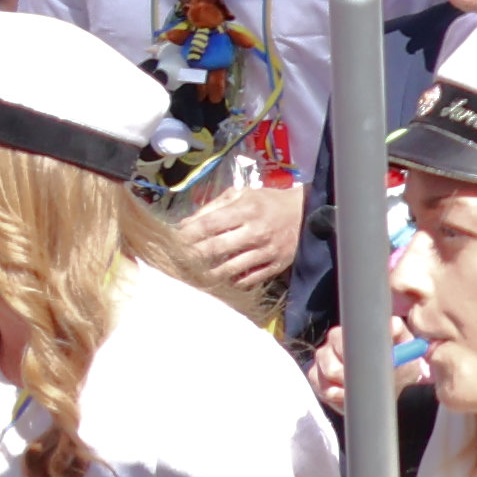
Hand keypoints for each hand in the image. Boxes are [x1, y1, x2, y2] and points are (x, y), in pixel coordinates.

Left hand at [178, 174, 304, 298]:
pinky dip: (230, 282)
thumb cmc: (267, 201)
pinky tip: (219, 280)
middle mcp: (256, 231)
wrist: (306, 213)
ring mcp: (266, 251)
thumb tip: (184, 225)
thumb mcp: (242, 194)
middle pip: (215, 248)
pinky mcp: (275, 266)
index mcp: (246, 209)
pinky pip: (247, 280)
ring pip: (229, 269)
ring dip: (207, 274)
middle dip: (191, 256)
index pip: (208, 224)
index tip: (171, 242)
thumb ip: (213, 207)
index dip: (186, 235)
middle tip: (176, 262)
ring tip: (192, 275)